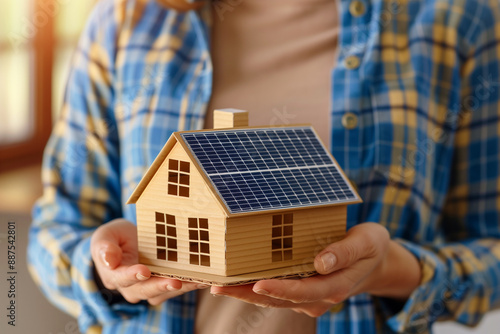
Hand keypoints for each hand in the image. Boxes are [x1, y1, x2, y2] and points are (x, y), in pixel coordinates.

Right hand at [90, 219, 206, 304]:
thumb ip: (104, 247)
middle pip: (146, 290)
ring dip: (182, 287)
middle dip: (161, 286)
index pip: (122, 278)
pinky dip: (190, 283)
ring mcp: (150, 287)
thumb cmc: (114, 239)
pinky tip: (204, 278)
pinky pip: (177, 287)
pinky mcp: (164, 283)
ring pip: (164, 292)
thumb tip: (108, 260)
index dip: (133, 275)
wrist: (126, 243)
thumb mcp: (105, 236)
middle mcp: (132, 286)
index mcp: (114, 275)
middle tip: (175, 282)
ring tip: (198, 281)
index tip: (144, 270)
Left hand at [210, 223, 420, 316]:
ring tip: (218, 283)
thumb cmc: (371, 247)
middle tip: (218, 286)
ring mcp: (309, 296)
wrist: (375, 260)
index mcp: (334, 286)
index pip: (302, 291)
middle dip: (247, 294)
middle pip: (279, 299)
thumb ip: (344, 252)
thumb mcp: (366, 243)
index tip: (256, 284)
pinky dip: (256, 286)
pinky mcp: (303, 290)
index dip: (279, 289)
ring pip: (274, 298)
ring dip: (245, 292)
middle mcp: (319, 296)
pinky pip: (277, 291)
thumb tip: (320, 263)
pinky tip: (237, 278)